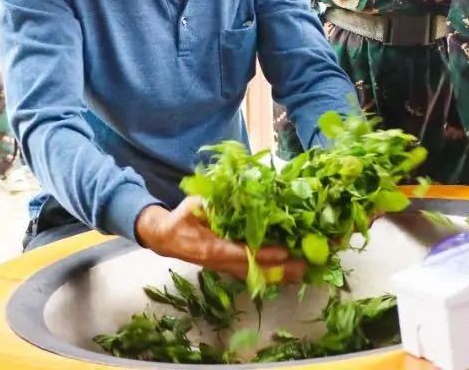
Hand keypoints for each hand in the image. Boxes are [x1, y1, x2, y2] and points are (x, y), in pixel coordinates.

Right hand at [135, 197, 305, 281]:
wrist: (164, 237)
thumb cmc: (181, 218)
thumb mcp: (193, 206)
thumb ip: (211, 203)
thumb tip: (234, 194)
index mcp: (212, 248)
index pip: (242, 253)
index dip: (263, 253)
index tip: (284, 252)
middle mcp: (220, 262)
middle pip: (254, 270)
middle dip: (279, 269)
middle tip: (304, 267)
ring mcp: (224, 267)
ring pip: (255, 275)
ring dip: (278, 275)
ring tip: (303, 272)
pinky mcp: (227, 266)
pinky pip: (252, 273)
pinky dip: (270, 274)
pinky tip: (287, 273)